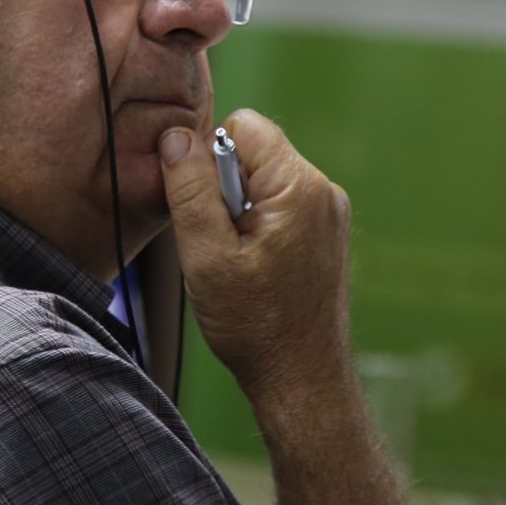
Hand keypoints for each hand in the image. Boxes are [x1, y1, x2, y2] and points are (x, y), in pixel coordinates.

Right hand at [158, 109, 352, 406]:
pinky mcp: (326, 233)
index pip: (243, 125)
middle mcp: (324, 191)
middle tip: (220, 244)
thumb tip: (175, 137)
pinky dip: (257, 226)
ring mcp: (330, 213)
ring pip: (264, 180)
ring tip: (237, 262)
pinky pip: (280, 204)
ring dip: (239, 210)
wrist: (302, 379)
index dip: (209, 159)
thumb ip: (189, 190)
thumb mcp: (206, 256)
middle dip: (224, 187)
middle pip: (254, 151)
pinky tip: (253, 268)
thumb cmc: (256, 327)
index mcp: (299, 187)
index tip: (204, 208)